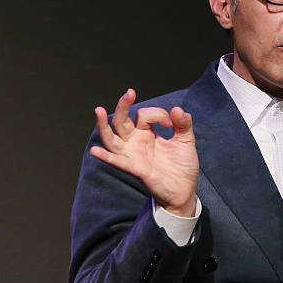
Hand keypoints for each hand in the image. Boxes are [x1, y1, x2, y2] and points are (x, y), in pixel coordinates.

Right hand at [90, 89, 198, 216]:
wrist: (185, 189)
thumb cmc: (183, 165)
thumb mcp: (186, 140)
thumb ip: (184, 124)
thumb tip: (178, 109)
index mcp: (147, 133)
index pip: (145, 115)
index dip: (159, 114)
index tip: (172, 122)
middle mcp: (136, 142)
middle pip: (122, 121)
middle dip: (123, 106)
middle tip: (129, 93)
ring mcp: (133, 154)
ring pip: (113, 138)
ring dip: (104, 126)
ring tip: (99, 111)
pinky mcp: (135, 168)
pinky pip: (118, 162)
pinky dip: (106, 157)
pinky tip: (96, 150)